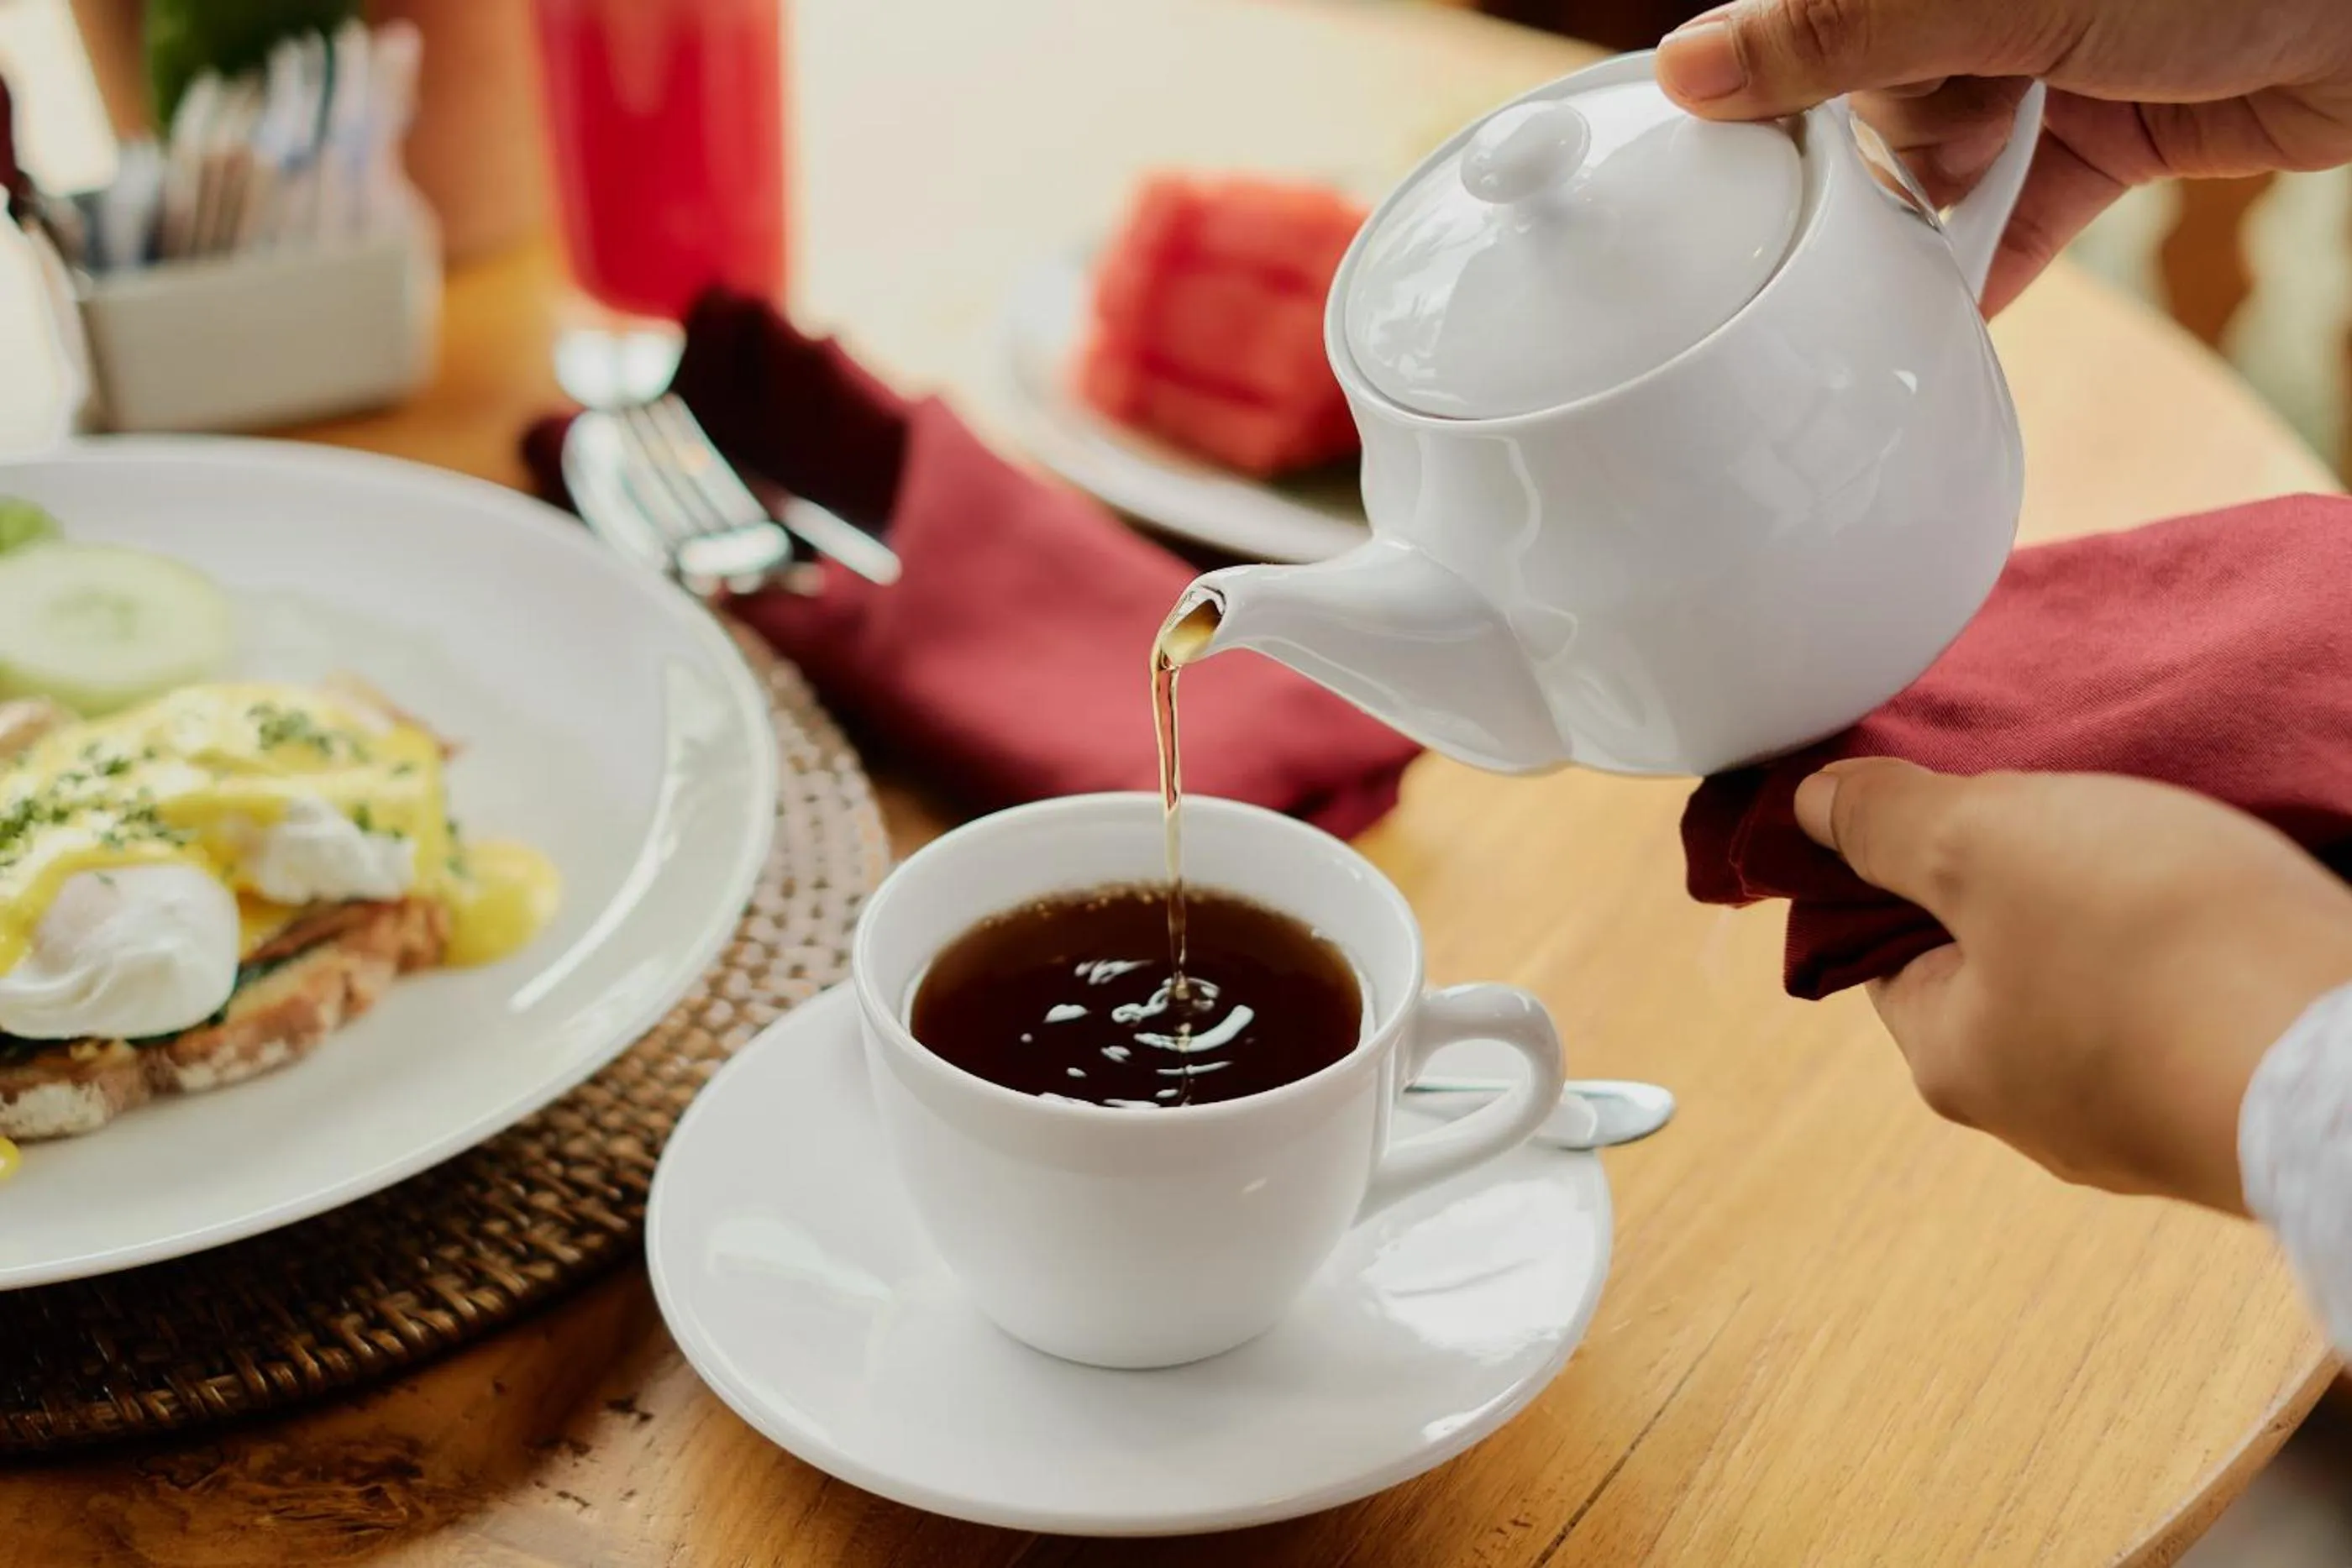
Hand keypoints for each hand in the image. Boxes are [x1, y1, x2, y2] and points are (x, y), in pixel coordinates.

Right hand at [1657, 0, 2351, 310]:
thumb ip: (1844, 28)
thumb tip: (1690, 67)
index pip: (1800, 32)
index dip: (1765, 100)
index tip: (1719, 182)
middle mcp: (1965, 11)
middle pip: (1861, 112)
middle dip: (1873, 167)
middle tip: (1890, 195)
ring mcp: (2035, 71)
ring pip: (1933, 174)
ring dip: (1927, 229)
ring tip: (1925, 255)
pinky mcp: (2098, 139)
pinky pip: (2011, 223)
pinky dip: (1983, 275)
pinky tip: (1941, 326)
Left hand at [1794, 760, 2351, 1213]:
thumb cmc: (2156, 954)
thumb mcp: (1984, 846)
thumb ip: (1890, 822)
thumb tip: (1811, 809)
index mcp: (1953, 1061)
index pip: (1887, 945)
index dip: (1907, 859)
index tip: (1960, 796)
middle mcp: (2041, 1112)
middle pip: (2002, 960)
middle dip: (2033, 879)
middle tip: (2081, 807)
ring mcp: (2150, 1116)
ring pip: (2108, 981)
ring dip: (2132, 908)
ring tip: (2168, 842)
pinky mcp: (2242, 1102)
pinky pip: (2196, 1004)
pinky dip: (2207, 949)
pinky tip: (2235, 903)